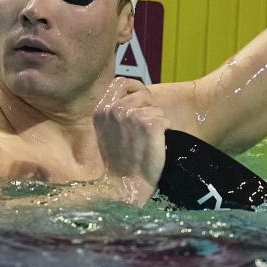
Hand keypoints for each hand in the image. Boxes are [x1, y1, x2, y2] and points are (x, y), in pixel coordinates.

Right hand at [93, 77, 169, 203]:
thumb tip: (128, 93)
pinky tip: (156, 143)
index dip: (134, 90)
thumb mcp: (106, 131)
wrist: (127, 184)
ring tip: (148, 138)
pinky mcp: (149, 124)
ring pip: (155, 107)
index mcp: (101, 110)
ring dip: (156, 120)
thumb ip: (113, 111)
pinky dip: (165, 129)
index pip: (121, 82)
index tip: (140, 104)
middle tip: (145, 128)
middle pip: (141, 93)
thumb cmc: (119, 160)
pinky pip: (164, 118)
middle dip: (148, 107)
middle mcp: (114, 110)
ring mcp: (131, 116)